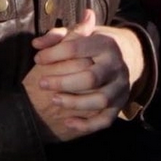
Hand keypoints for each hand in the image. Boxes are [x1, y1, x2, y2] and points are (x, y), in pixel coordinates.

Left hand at [25, 10, 139, 138]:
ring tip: (54, 99)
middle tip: (41, 83)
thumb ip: (56, 36)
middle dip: (63, 82)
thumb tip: (36, 44)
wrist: (124, 56)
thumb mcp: (78, 35)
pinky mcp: (120, 104)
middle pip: (91, 78)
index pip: (77, 48)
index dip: (54, 54)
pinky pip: (106, 120)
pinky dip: (87, 125)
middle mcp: (116, 66)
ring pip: (100, 100)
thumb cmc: (92, 45)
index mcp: (106, 44)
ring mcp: (121, 87)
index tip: (37, 59)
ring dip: (74, 103)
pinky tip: (68, 122)